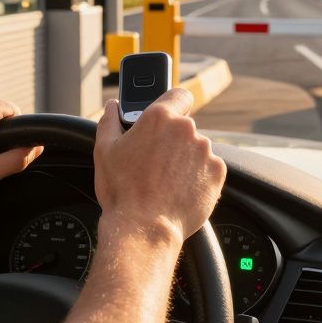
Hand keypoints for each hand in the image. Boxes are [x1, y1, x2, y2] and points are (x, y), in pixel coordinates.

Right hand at [93, 89, 226, 244]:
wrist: (145, 229)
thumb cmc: (122, 191)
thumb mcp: (104, 151)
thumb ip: (109, 121)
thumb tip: (112, 107)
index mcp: (160, 117)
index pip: (178, 94)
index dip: (173, 103)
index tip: (167, 115)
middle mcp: (187, 129)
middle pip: (185, 126)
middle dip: (173, 140)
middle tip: (155, 161)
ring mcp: (205, 151)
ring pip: (196, 149)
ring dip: (185, 159)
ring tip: (166, 181)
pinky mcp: (217, 173)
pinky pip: (208, 168)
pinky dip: (198, 176)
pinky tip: (179, 189)